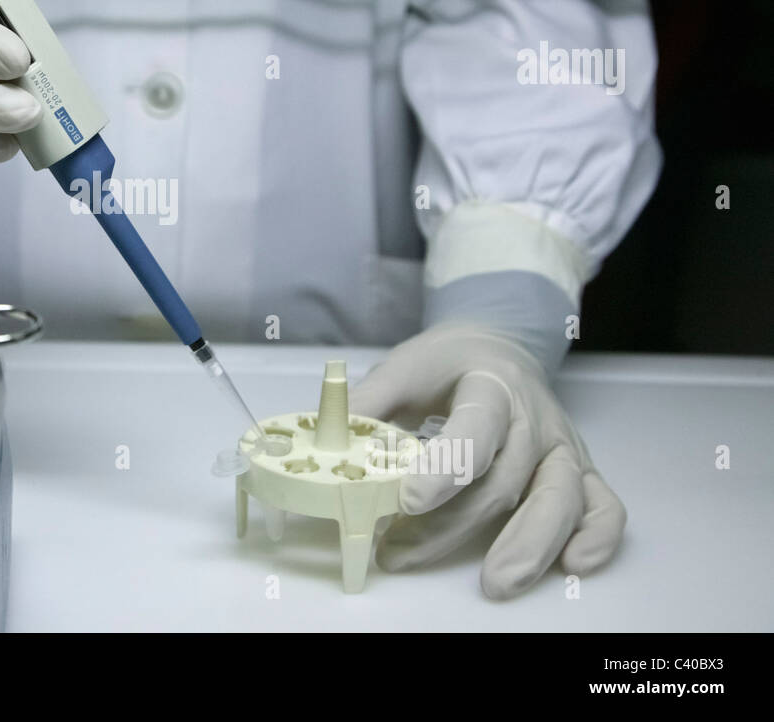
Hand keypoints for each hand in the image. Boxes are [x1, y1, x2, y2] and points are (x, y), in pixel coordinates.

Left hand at [349, 323, 626, 598]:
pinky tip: (572, 567)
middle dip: (457, 524)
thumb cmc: (445, 365)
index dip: (447, 465)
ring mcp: (562, 445)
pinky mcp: (580, 469)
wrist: (496, 345)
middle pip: (506, 477)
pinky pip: (605, 505)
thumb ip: (366, 403)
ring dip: (530, 544)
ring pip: (560, 497)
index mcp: (489, 383)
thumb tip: (325, 439)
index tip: (410, 499)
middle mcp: (534, 416)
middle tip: (406, 554)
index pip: (476, 425)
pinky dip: (598, 538)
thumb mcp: (401, 368)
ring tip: (496, 584)